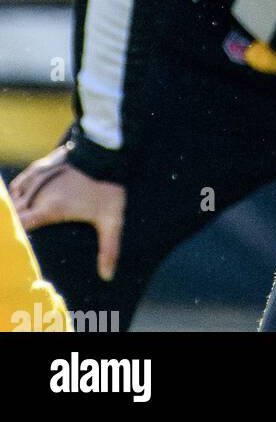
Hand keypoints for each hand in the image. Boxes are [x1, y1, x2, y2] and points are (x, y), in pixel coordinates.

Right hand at [10, 144, 125, 281]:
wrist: (106, 151)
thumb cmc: (108, 187)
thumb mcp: (112, 220)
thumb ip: (109, 249)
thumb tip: (107, 276)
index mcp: (50, 209)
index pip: (20, 224)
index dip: (12, 235)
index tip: (12, 245)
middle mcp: (39, 194)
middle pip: (14, 212)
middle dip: (12, 222)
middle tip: (15, 235)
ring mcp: (39, 178)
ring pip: (15, 196)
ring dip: (15, 207)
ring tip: (17, 219)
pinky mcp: (42, 166)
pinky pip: (21, 181)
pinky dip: (18, 191)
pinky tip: (22, 199)